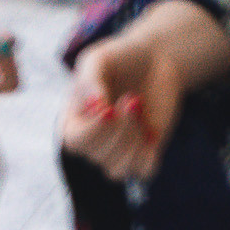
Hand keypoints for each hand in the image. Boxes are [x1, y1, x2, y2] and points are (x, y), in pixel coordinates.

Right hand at [61, 31, 185, 181]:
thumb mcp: (98, 59)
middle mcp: (92, 144)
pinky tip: (150, 129)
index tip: (109, 107)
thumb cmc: (120, 59)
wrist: (155, 58)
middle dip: (118, 127)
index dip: (93, 130)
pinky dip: (148, 154)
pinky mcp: (143, 155)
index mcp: (74, 123)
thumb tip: (95, 106)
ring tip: (138, 107)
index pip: (74, 142)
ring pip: (117, 169)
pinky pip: (142, 172)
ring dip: (132, 138)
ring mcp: (117, 153)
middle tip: (131, 98)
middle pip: (97, 156)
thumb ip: (90, 80)